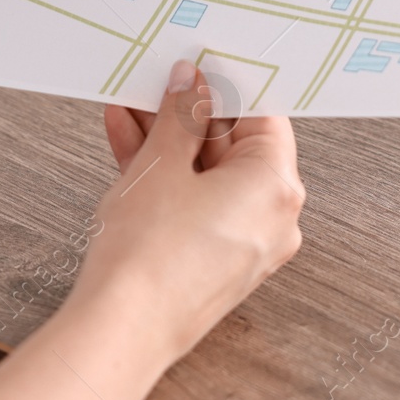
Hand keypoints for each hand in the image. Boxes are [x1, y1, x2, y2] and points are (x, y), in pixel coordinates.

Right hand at [0, 62, 302, 399]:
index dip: (227, 87)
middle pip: (233, 146)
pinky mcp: (214, 260)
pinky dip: (168, 179)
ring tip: (129, 108)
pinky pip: (197, 205)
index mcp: (278, 186)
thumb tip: (189, 84)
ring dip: (168, 142)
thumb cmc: (149, 255)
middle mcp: (273, 217)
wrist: (121, 331)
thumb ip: (179, 116)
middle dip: (188, 114)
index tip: (198, 67)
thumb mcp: (162, 165)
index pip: (263, 117)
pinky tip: (127, 143)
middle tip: (156, 84)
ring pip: (208, 175)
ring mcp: (245, 242)